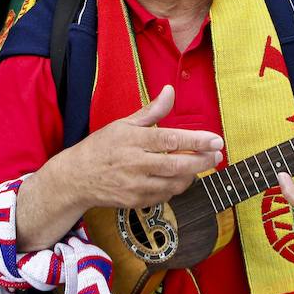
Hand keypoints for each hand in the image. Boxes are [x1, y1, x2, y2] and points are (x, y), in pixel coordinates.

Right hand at [70, 85, 223, 210]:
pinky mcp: (136, 202)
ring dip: (192, 174)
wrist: (76, 178)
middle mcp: (135, 164)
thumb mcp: (124, 124)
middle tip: (217, 155)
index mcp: (133, 140)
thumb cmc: (102, 147)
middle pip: (177, 165)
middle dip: (202, 160)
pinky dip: (177, 186)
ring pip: (175, 183)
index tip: (216, 139)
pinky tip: (180, 176)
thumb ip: (152, 111)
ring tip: (200, 164)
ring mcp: (135, 186)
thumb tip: (170, 91)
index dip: (196, 140)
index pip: (171, 139)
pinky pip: (165, 195)